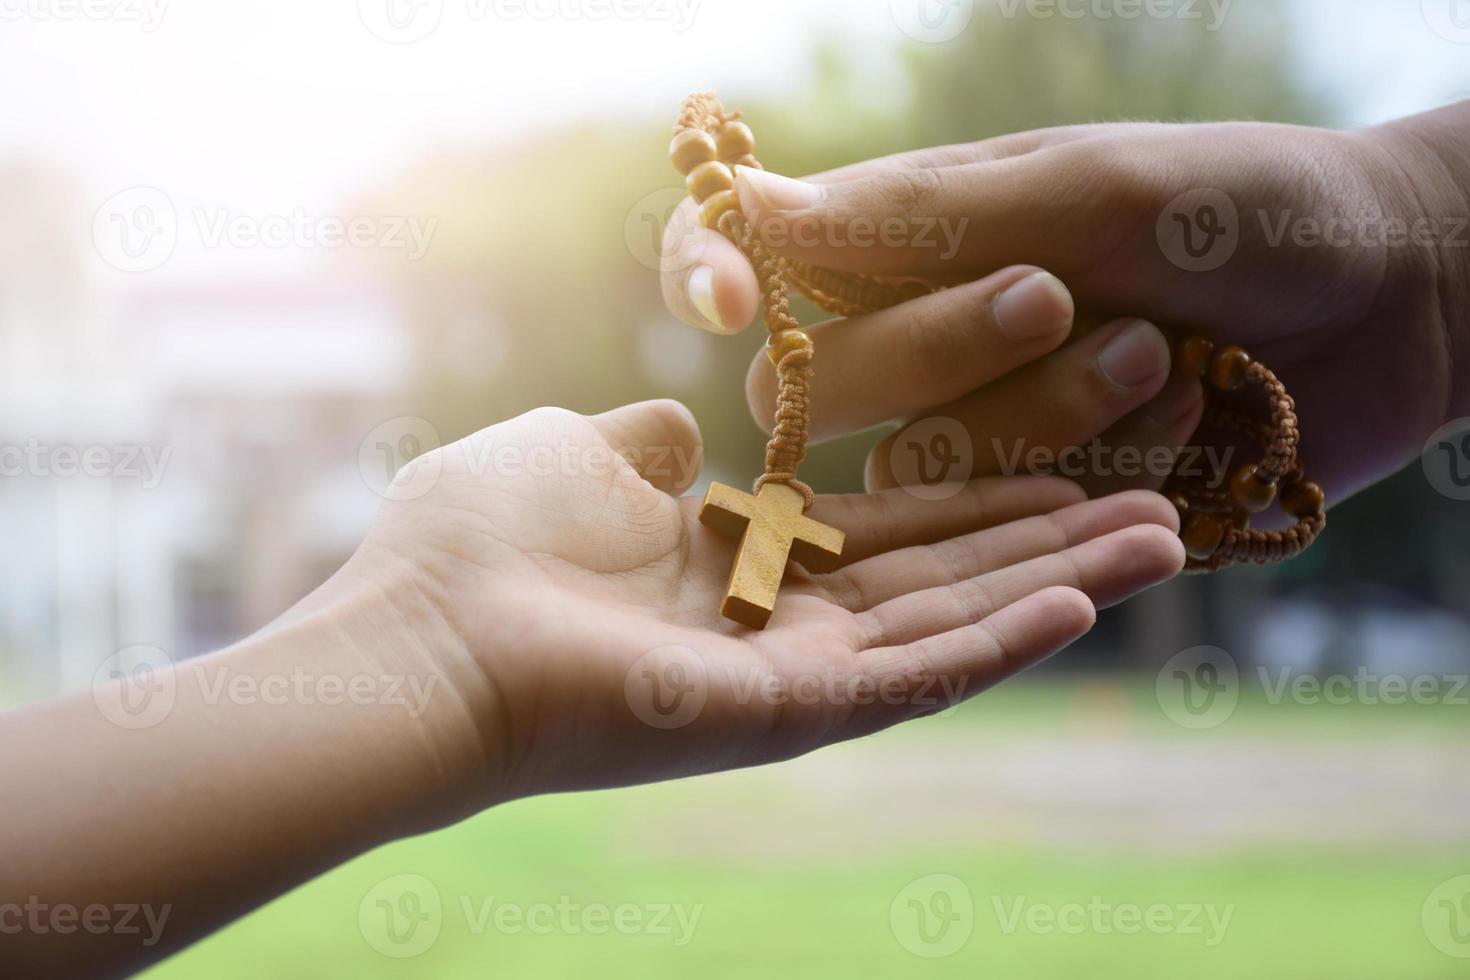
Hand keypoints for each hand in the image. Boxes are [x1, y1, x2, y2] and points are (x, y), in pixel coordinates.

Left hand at [343, 399, 1183, 807]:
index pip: (883, 529)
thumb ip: (651, 447)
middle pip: (941, 578)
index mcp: (733, 564)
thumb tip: (691, 429)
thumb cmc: (476, 539)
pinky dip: (1000, 641)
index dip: (972, 495)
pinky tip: (1082, 601)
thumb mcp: (580, 452)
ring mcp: (787, 678)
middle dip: (1047, 541)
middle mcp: (776, 627)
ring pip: (951, 627)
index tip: (1059, 459)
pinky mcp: (785, 715)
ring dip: (1057, 584)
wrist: (420, 635)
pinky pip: (914, 678)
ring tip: (1161, 542)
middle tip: (1158, 507)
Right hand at [660, 103, 1469, 503]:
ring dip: (1047, 415)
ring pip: (916, 469)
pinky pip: (1005, 521)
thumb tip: (753, 206)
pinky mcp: (1039, 504)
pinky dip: (1100, 472)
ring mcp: (975, 428)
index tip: (716, 295)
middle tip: (1065, 296)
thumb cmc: (1247, 210)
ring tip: (1166, 358)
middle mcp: (920, 335)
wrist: (1399, 298)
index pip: (758, 255)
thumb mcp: (1094, 192)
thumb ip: (924, 217)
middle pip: (817, 387)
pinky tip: (1186, 422)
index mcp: (909, 234)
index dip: (707, 271)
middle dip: (943, 350)